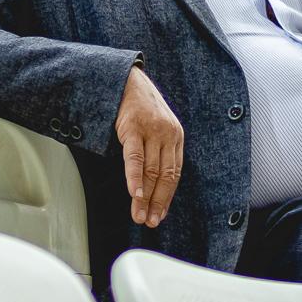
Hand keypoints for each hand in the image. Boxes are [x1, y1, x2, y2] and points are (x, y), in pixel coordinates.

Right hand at [115, 66, 183, 228]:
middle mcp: (168, 134)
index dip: (167, 197)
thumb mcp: (157, 126)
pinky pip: (135, 158)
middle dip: (157, 202)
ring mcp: (152, 130)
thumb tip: (153, 183)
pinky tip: (134, 194)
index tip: (160, 215)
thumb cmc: (140, 106)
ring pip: (150, 170)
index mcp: (176, 137)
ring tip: (139, 216)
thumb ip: (159, 150)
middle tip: (150, 222)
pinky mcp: (133, 127)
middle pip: (165, 176)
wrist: (126, 79)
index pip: (175, 174)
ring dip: (144, 197)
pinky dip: (135, 178)